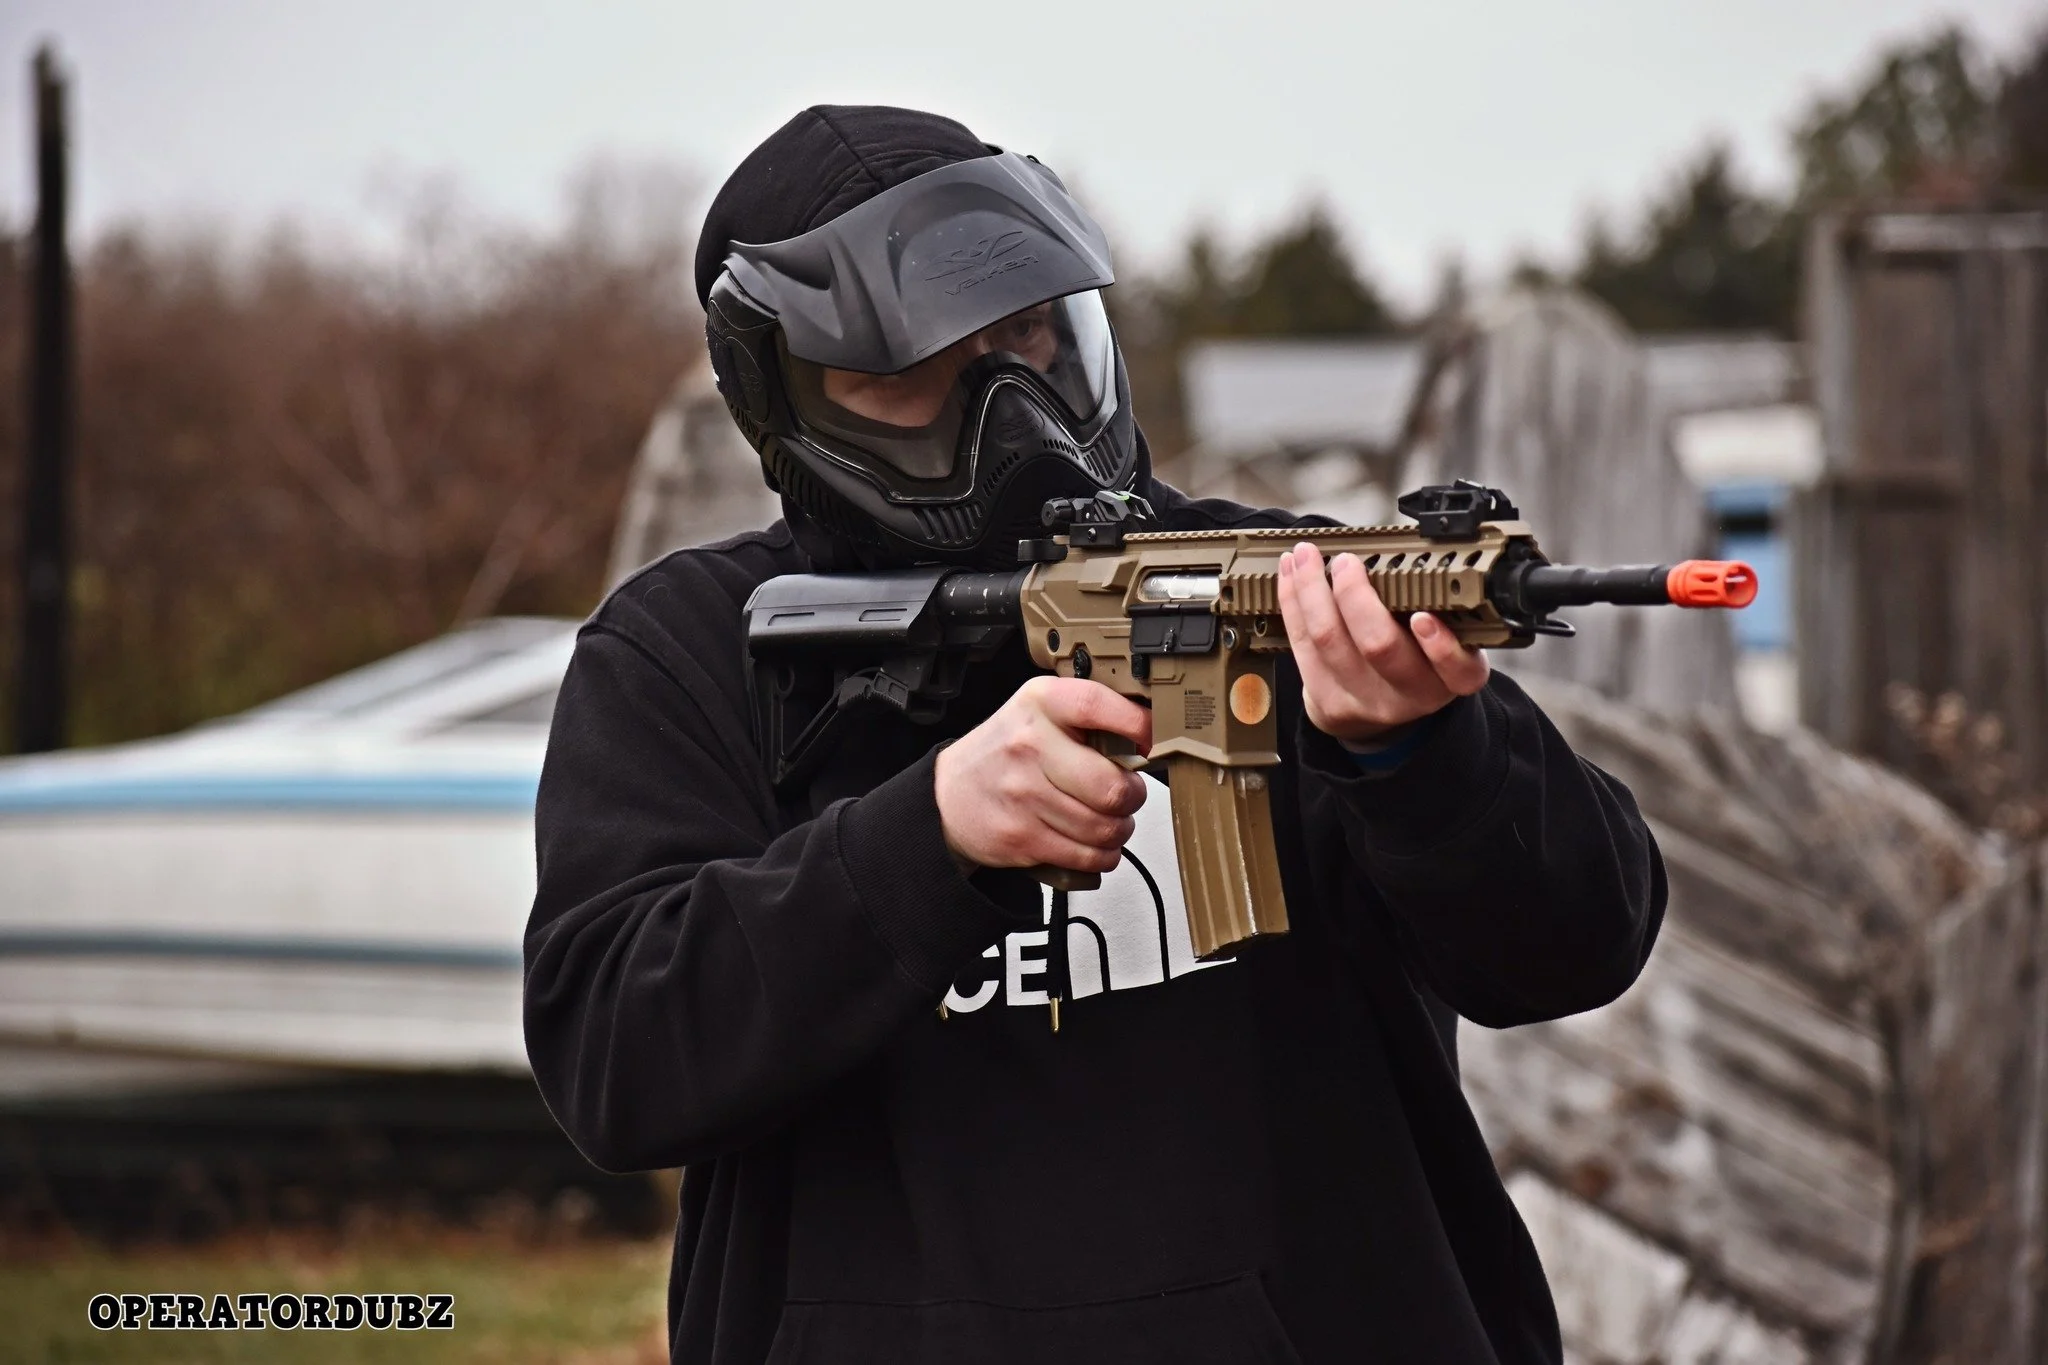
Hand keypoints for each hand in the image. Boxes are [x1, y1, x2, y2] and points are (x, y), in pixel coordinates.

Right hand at [934, 677, 1151, 873]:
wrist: (950, 796)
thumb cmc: (1006, 752)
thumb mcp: (1038, 712)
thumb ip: (1088, 716)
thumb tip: (1152, 732)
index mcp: (1040, 703)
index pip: (1097, 705)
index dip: (1136, 725)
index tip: (1149, 739)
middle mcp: (1030, 746)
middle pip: (1113, 786)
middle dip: (1133, 795)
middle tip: (1127, 792)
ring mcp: (1024, 795)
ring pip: (1105, 828)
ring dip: (1119, 829)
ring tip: (1108, 818)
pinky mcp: (1023, 837)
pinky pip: (1088, 856)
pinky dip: (1102, 855)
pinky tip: (1094, 842)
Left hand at [1278, 542, 1489, 743]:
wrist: (1375, 712)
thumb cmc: (1410, 660)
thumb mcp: (1439, 641)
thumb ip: (1433, 609)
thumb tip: (1400, 552)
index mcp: (1448, 678)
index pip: (1458, 670)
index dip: (1441, 647)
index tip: (1422, 616)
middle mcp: (1411, 695)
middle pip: (1379, 646)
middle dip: (1355, 595)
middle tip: (1344, 562)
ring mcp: (1366, 701)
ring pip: (1329, 640)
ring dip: (1311, 589)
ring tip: (1305, 556)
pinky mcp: (1327, 700)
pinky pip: (1301, 644)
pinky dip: (1292, 602)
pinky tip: (1291, 575)